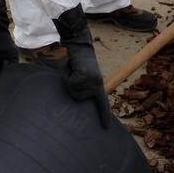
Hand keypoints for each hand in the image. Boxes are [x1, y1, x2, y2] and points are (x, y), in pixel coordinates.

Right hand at [52, 5, 108, 125]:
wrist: (80, 44)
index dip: (103, 115)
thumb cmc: (76, 60)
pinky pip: (71, 84)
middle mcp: (98, 84)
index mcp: (98, 85)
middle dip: (72, 87)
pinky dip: (67, 77)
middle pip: (78, 98)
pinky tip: (72, 68)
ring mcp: (93, 81)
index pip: (102, 103)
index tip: (106, 127)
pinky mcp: (86, 76)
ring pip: (74, 91)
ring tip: (74, 70)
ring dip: (70, 81)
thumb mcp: (80, 76)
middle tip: (75, 73)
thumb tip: (73, 96)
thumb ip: (79, 87)